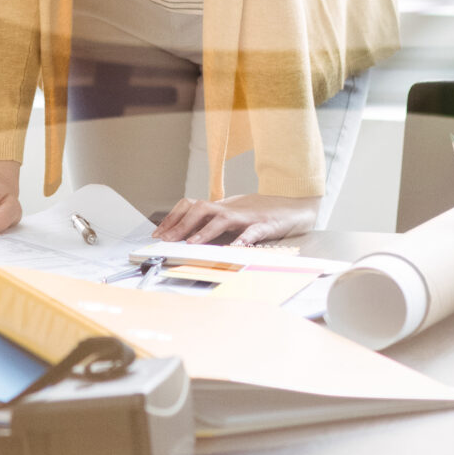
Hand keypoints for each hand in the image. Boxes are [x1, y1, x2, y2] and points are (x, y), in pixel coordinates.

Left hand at [155, 195, 320, 247]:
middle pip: (200, 209)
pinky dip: (242, 240)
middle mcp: (231, 208)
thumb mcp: (234, 215)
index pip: (191, 205)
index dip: (173, 217)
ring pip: (221, 218)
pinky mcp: (265, 226)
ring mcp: (247, 216)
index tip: (158, 233)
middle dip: (180, 224)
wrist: (295, 208)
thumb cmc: (262, 213)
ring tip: (191, 244)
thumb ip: (215, 221)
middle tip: (166, 240)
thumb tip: (188, 233)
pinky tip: (234, 249)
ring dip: (203, 231)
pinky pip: (252, 233)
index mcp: (222, 207)